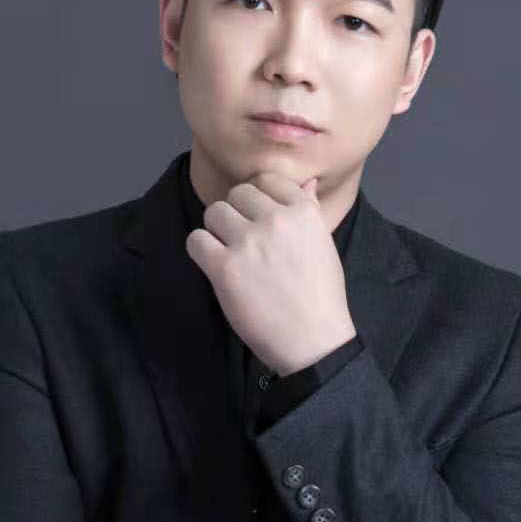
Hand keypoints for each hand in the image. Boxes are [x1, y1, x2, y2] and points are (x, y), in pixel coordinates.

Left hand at [186, 170, 356, 375]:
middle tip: (243, 240)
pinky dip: (201, 251)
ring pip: (214, 212)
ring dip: (217, 230)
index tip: (259, 219)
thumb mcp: (324, 245)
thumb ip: (310, 211)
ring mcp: (249, 243)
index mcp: (303, 212)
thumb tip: (307, 183)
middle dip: (236, 213)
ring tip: (229, 253)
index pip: (267, 180)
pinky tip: (214, 266)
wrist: (314, 340)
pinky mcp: (226, 268)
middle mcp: (276, 220)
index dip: (258, 198)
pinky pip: (196, 241)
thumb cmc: (321, 297)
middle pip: (237, 194)